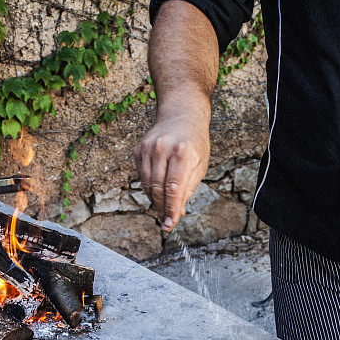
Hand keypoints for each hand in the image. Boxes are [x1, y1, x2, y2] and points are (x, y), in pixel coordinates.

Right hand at [134, 113, 209, 231]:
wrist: (181, 114)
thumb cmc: (194, 143)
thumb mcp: (199, 165)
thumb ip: (187, 189)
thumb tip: (177, 213)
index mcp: (182, 152)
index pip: (173, 188)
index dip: (171, 208)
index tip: (170, 224)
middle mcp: (163, 148)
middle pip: (158, 188)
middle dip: (162, 209)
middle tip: (166, 224)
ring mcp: (148, 147)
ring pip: (147, 184)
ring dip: (154, 201)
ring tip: (163, 211)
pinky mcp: (139, 149)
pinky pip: (141, 176)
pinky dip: (148, 188)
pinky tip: (157, 192)